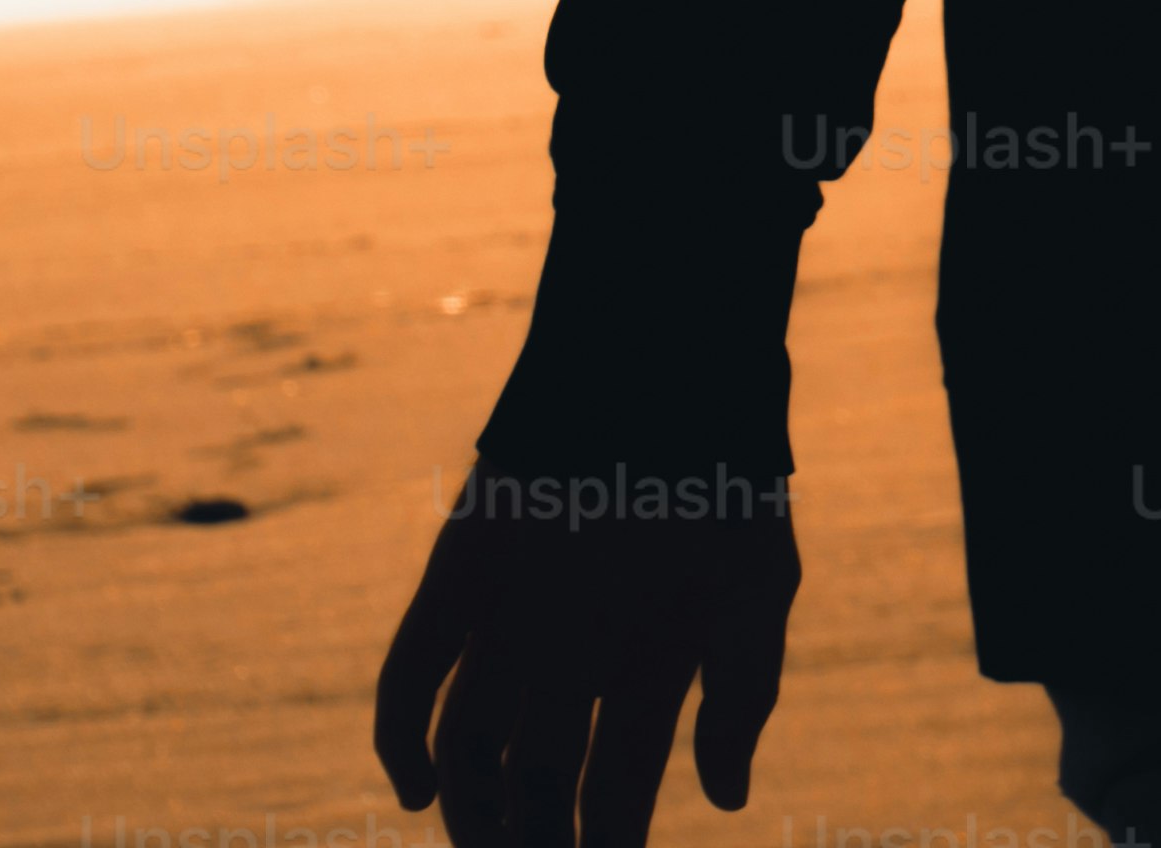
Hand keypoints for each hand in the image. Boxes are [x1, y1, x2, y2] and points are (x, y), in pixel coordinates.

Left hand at [374, 487, 794, 847]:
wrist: (664, 362)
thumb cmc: (728, 479)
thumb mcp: (764, 587)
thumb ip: (746, 694)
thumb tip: (729, 802)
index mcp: (643, 663)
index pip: (611, 796)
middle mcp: (565, 651)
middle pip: (531, 783)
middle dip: (530, 843)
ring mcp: (505, 620)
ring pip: (469, 748)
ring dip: (471, 813)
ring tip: (489, 847)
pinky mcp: (453, 577)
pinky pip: (408, 676)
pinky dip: (397, 739)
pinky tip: (417, 793)